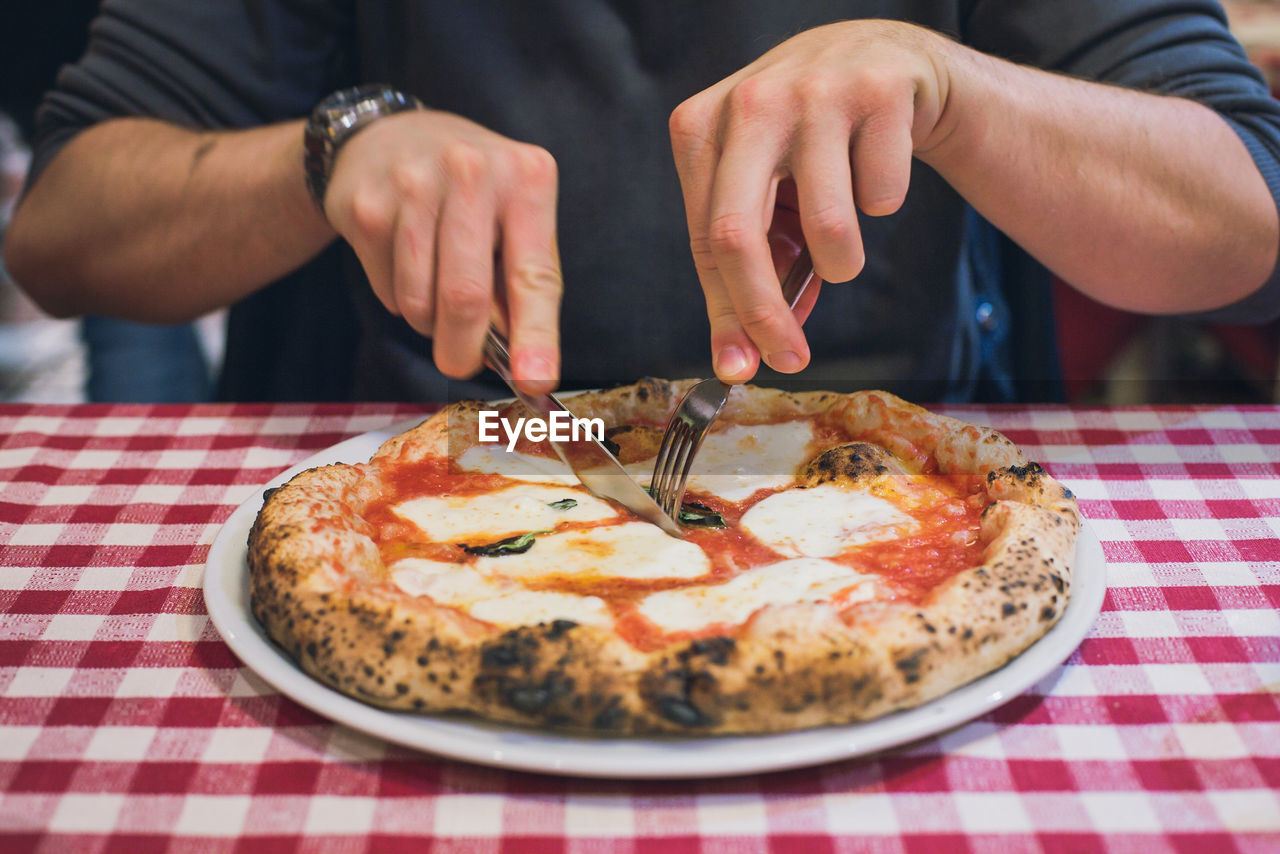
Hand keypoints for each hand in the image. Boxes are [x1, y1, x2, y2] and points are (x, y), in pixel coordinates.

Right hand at [323, 110, 561, 392]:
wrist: (388, 135)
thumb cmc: (471, 192)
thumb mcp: (514, 216)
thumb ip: (523, 283)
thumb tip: (523, 363)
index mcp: (526, 177)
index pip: (534, 275)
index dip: (536, 336)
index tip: (535, 381)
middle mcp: (472, 172)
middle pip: (466, 297)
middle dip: (464, 349)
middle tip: (461, 363)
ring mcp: (413, 185)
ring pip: (421, 302)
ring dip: (430, 322)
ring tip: (436, 289)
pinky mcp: (367, 206)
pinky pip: (388, 290)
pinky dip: (401, 299)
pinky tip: (406, 261)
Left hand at [669, 20, 953, 381]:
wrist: (883, 59)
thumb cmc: (807, 143)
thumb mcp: (765, 193)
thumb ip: (754, 267)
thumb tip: (746, 356)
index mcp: (701, 129)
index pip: (706, 240)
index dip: (725, 314)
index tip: (742, 367)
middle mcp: (748, 103)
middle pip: (738, 236)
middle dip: (764, 314)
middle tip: (790, 358)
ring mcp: (812, 91)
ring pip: (827, 227)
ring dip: (843, 263)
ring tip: (845, 242)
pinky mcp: (877, 90)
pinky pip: (884, 197)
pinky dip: (884, 201)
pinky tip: (877, 165)